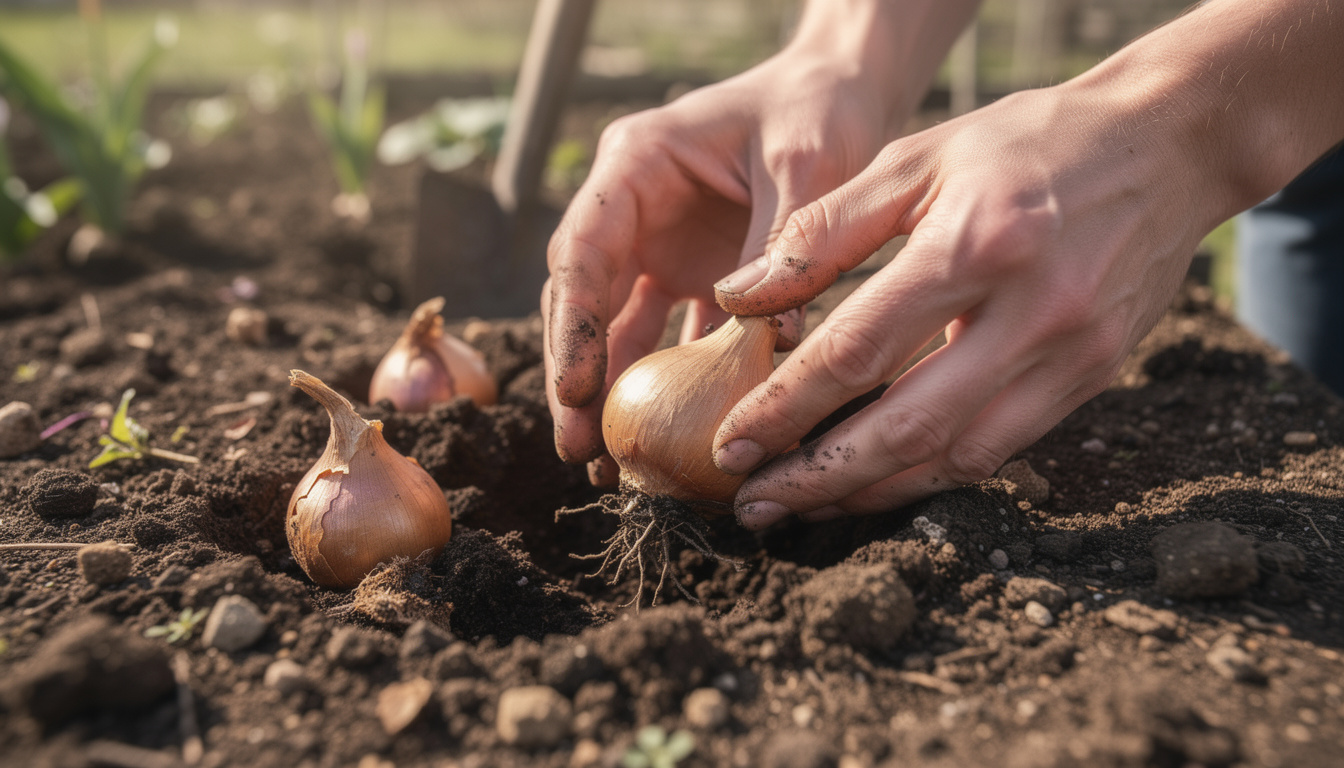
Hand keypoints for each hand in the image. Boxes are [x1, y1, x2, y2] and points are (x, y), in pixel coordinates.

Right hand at [543, 52, 895, 472]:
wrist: (843, 92)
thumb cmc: (820, 109)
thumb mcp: (809, 161)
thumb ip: (783, 240)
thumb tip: (771, 341)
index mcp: (637, 165)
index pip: (584, 248)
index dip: (572, 322)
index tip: (574, 388)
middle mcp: (634, 211)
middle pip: (583, 300)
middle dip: (575, 375)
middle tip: (575, 446)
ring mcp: (660, 247)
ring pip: (616, 329)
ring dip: (610, 393)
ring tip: (605, 462)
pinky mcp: (693, 277)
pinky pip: (670, 339)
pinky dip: (666, 387)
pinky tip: (664, 437)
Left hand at [711, 75, 1253, 527]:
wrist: (1168, 144)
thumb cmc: (1023, 142)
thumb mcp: (915, 159)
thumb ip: (821, 231)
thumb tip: (736, 299)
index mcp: (973, 245)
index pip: (857, 352)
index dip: (785, 409)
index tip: (732, 446)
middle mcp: (1029, 311)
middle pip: (905, 427)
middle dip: (818, 478)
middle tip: (753, 505)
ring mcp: (1071, 354)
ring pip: (956, 458)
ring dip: (871, 493)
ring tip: (802, 507)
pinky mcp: (1094, 377)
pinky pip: (1000, 450)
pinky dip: (931, 476)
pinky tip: (877, 482)